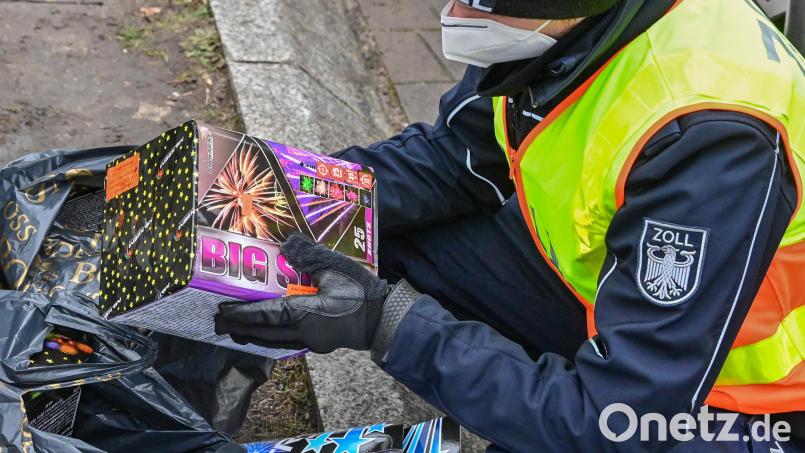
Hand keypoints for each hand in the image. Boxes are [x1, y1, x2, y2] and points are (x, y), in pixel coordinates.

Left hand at [214, 233, 388, 352]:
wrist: (383, 318)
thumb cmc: (360, 292)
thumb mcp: (334, 268)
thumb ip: (309, 257)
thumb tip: (287, 244)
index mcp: (304, 313)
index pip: (264, 315)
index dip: (241, 314)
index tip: (221, 312)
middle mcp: (303, 332)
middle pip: (264, 333)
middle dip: (240, 328)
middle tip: (219, 324)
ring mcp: (312, 341)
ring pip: (275, 341)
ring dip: (255, 336)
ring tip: (237, 332)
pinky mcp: (320, 343)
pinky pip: (288, 343)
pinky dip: (272, 338)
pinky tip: (269, 335)